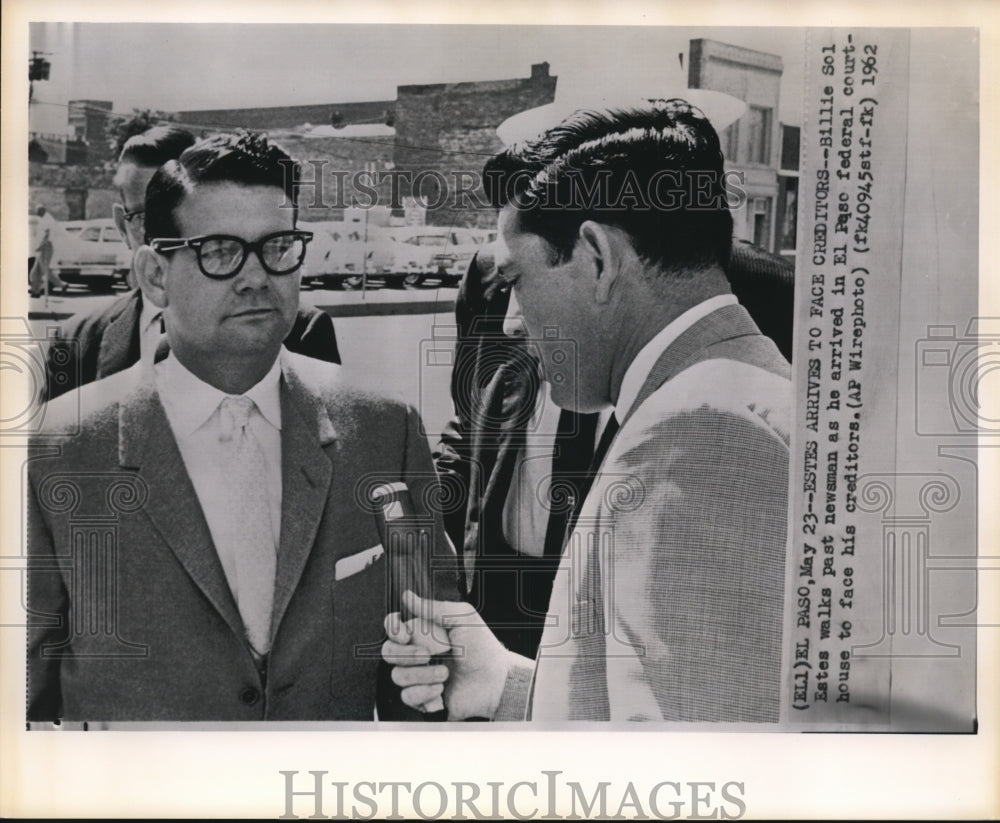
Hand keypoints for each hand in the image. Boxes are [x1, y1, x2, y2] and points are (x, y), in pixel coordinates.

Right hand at [382, 590, 511, 719]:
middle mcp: (418, 654)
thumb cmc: (483, 648)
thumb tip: (408, 596)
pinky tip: (440, 689)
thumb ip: (433, 607)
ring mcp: (420, 676)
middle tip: (428, 655)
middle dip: (406, 655)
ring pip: (398, 676)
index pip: (394, 627)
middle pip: (389, 652)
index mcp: (425, 633)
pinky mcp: (423, 697)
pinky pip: (407, 696)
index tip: (405, 635)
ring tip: (445, 673)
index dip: (393, 630)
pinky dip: (423, 693)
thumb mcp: (462, 618)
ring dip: (422, 675)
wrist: (494, 681)